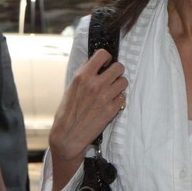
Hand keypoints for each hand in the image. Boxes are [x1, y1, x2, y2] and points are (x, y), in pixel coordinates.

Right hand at [48, 49, 127, 163]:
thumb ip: (85, 75)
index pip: (103, 54)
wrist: (68, 136)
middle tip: (111, 78)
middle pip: (119, 67)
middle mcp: (95, 84)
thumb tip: (96, 65)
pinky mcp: (112, 109)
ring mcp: (105, 96)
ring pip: (124, 81)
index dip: (106, 59)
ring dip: (119, 85)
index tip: (105, 65)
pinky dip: (118, 99)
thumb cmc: (67, 112)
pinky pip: (123, 97)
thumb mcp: (71, 87)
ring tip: (111, 91)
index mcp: (82, 76)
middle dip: (116, 72)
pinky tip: (110, 103)